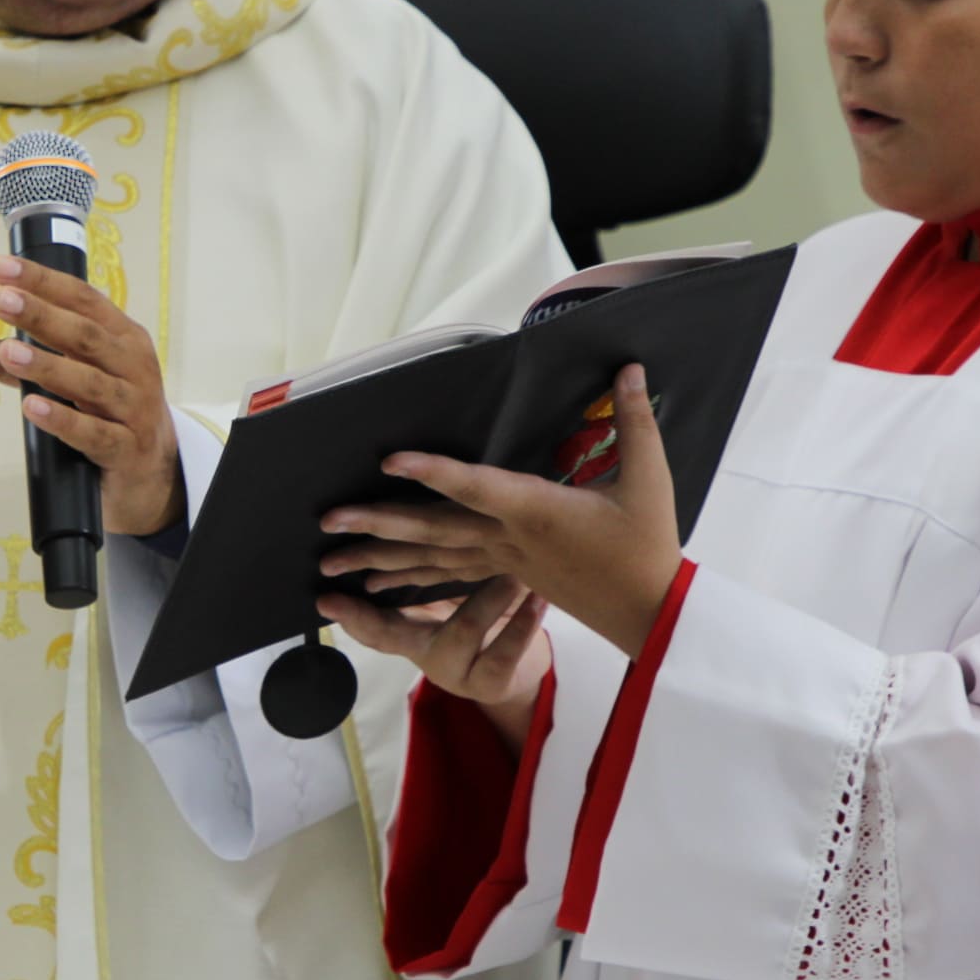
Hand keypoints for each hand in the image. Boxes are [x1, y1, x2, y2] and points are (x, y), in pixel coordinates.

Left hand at [0, 255, 183, 536]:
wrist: (151, 469)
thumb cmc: (104, 410)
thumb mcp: (64, 379)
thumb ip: (13, 365)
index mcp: (121, 336)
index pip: (82, 300)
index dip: (43, 282)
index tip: (2, 267)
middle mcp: (133, 365)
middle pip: (85, 335)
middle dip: (41, 316)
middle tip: (0, 300)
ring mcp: (134, 408)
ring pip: (90, 382)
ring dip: (47, 365)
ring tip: (7, 352)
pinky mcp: (126, 449)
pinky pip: (94, 433)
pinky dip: (63, 420)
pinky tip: (32, 408)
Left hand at [316, 365, 682, 655]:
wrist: (649, 613)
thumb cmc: (648, 546)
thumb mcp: (651, 480)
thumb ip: (636, 420)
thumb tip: (628, 366)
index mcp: (538, 512)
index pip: (477, 487)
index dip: (433, 472)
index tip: (391, 460)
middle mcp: (510, 539)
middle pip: (433, 531)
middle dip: (376, 527)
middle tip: (327, 523)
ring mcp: (503, 562)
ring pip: (430, 560)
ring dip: (379, 560)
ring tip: (329, 562)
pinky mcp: (505, 575)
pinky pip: (445, 577)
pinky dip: (408, 579)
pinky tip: (377, 583)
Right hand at [319, 579, 551, 751]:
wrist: (519, 672)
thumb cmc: (480, 621)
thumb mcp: (445, 601)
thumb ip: (420, 578)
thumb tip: (393, 530)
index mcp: (410, 634)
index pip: (373, 623)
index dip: (349, 613)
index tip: (325, 598)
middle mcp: (426, 657)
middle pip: (399, 634)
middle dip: (382, 605)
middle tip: (398, 570)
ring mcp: (456, 675)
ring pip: (462, 632)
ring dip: (485, 598)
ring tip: (510, 574)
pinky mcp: (490, 684)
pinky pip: (504, 653)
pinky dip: (523, 623)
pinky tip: (537, 599)